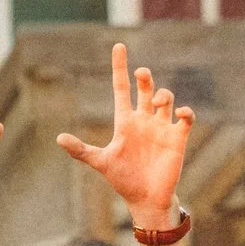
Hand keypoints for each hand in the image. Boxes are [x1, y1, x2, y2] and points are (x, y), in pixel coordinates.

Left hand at [57, 44, 194, 226]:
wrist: (145, 199)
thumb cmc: (123, 179)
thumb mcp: (101, 162)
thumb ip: (81, 150)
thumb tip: (59, 138)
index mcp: (125, 121)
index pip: (122, 87)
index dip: (120, 67)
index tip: (119, 46)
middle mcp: (144, 120)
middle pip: (146, 89)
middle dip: (145, 78)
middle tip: (141, 73)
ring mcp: (161, 128)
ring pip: (165, 100)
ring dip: (163, 95)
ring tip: (158, 102)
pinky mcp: (177, 138)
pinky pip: (185, 119)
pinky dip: (186, 112)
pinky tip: (182, 113)